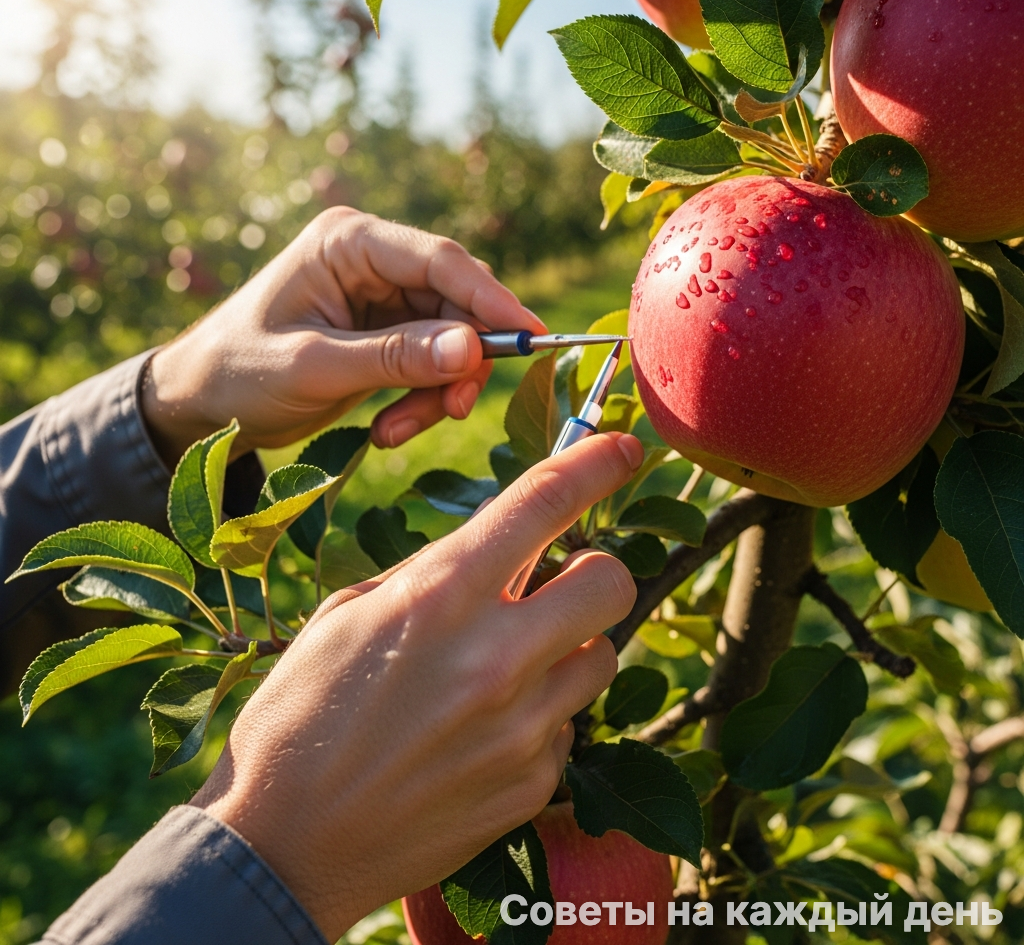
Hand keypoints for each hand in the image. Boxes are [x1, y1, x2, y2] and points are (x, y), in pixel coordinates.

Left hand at [142, 207, 544, 462]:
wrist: (201, 404)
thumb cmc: (239, 372)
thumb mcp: (315, 366)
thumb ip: (395, 357)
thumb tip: (474, 350)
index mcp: (348, 242)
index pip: (439, 261)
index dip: (491, 299)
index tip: (533, 336)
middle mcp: (372, 261)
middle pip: (454, 303)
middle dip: (460, 361)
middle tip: (454, 410)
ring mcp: (381, 298)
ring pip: (450, 341)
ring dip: (437, 391)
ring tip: (396, 431)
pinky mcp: (385, 334)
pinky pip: (430, 364)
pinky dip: (421, 400)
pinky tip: (388, 428)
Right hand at [191, 432, 642, 941]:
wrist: (283, 845)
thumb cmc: (299, 715)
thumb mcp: (349, 615)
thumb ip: (433, 576)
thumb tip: (498, 554)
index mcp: (440, 596)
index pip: (543, 503)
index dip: (594, 464)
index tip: (624, 448)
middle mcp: (495, 656)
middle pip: (610, 581)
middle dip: (593, 570)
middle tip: (558, 583)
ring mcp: (521, 727)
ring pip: (603, 658)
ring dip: (570, 648)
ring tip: (510, 668)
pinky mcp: (530, 784)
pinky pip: (569, 726)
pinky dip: (542, 717)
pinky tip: (485, 733)